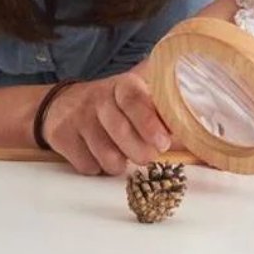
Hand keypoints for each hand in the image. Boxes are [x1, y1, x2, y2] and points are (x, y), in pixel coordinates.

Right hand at [41, 71, 171, 175]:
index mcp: (123, 85)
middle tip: (147, 157)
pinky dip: (97, 168)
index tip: (163, 143)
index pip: (135, 100)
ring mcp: (78, 117)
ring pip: (105, 154)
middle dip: (140, 152)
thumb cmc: (113, 105)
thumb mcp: (136, 95)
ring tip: (121, 156)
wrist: (62, 104)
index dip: (150, 123)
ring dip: (119, 164)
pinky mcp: (61, 136)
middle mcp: (98, 97)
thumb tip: (192, 127)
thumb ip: (161, 108)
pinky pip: (87, 165)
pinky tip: (98, 156)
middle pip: (121, 131)